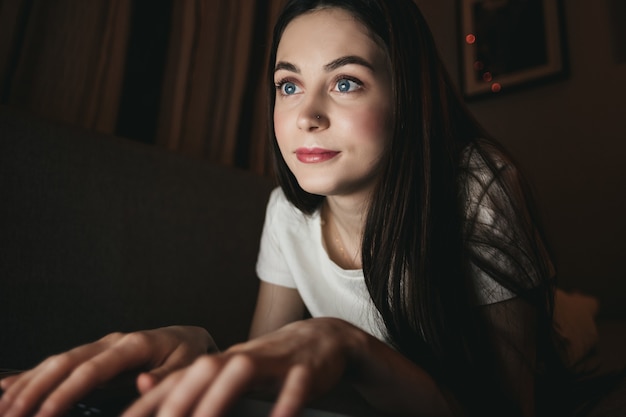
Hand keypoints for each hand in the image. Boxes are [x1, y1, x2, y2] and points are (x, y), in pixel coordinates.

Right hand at [0, 326, 213, 416]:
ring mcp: (101, 346)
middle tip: (10, 415)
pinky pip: (60, 363)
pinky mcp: (95, 353)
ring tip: (3, 408)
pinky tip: (8, 386)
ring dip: (28, 384)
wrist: (190, 337)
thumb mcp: (188, 364)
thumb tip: (143, 382)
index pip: (91, 369)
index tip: (44, 415)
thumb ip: (167, 376)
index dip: (65, 392)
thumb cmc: (189, 353)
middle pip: (65, 363)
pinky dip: (33, 374)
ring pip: (57, 361)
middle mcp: (112, 342)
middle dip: (35, 390)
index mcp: (133, 345)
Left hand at [122, 318, 363, 416]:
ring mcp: (274, 361)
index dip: (148, 402)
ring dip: (219, 399)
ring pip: (241, 372)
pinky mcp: (306, 368)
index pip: (178, 380)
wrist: (322, 337)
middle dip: (177, 399)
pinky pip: (295, 385)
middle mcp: (241, 358)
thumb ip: (205, 393)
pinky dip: (285, 402)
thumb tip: (163, 406)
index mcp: (222, 363)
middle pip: (203, 371)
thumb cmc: (272, 365)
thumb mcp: (237, 377)